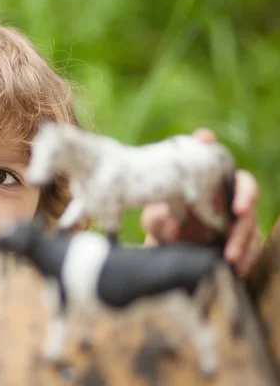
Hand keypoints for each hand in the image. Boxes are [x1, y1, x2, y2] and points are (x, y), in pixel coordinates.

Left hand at [141, 128, 261, 276]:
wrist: (170, 254)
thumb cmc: (164, 226)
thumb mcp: (154, 223)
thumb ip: (157, 221)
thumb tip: (173, 226)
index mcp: (202, 179)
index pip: (208, 155)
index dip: (206, 143)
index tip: (203, 138)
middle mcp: (223, 191)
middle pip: (243, 184)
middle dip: (245, 195)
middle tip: (240, 209)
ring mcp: (236, 214)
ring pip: (250, 220)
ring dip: (242, 237)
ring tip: (230, 255)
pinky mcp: (243, 237)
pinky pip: (252, 245)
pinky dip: (247, 257)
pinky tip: (238, 268)